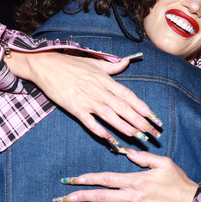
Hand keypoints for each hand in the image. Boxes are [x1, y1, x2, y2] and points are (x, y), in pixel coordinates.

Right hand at [4, 51, 161, 145]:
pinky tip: (109, 139)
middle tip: (151, 132)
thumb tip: (126, 62)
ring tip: (137, 136)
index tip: (154, 117)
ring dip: (124, 126)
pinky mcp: (74, 108)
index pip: (129, 95)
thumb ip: (112, 66)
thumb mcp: (94, 62)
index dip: (142, 107)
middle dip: (138, 120)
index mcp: (105, 80)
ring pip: (109, 115)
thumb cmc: (70, 63)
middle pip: (123, 107)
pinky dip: (99, 130)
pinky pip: (89, 121)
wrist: (46, 65)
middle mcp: (99, 90)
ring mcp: (86, 100)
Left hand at [52, 148, 198, 201]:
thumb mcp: (162, 162)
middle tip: (60, 199)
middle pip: (99, 197)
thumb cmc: (177, 181)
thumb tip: (123, 150)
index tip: (70, 179)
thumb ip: (141, 157)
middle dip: (77, 197)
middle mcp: (131, 197)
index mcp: (134, 180)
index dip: (85, 179)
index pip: (104, 179)